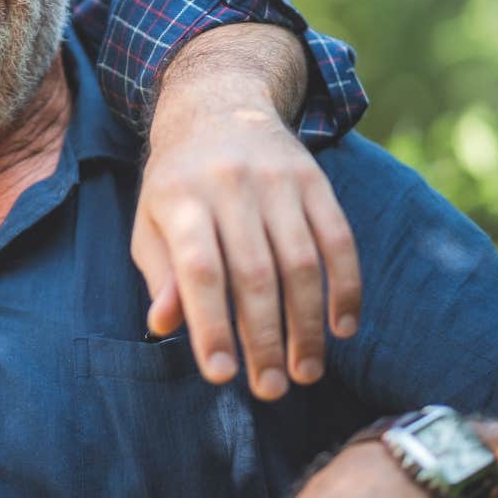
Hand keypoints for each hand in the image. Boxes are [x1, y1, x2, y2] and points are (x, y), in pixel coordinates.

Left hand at [133, 85, 359, 400]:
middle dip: (266, 339)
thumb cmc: (177, 185)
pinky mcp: (315, 180)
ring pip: (302, 262)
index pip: (199, 269)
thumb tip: (165, 326)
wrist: (218, 107)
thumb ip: (160, 275)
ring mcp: (277, 180)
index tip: (221, 376)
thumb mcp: (151, 223)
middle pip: (254, 273)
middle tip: (271, 390)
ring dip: (309, 325)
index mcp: (180, 198)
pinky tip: (342, 328)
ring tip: (306, 373)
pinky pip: (339, 239)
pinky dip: (346, 288)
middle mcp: (230, 185)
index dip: (211, 324)